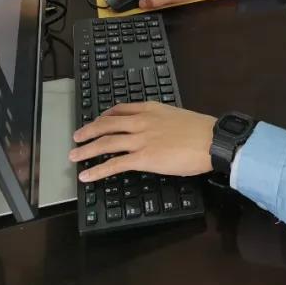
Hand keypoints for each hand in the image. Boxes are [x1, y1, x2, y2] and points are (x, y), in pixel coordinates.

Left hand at [70, 102, 216, 180]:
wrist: (210, 140)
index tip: (98, 119)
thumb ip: (162, 120)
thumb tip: (156, 130)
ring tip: (74, 155)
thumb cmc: (201, 130)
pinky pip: (114, 164)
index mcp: (151, 109)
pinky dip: (97, 170)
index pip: (121, 109)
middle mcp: (141, 121)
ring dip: (87, 150)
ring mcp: (140, 140)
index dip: (105, 115)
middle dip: (89, 131)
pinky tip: (87, 176)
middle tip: (77, 137)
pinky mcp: (142, 158)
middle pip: (107, 124)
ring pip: (106, 143)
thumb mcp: (177, 116)